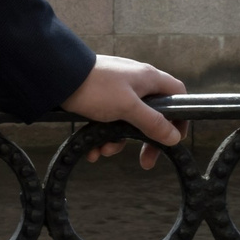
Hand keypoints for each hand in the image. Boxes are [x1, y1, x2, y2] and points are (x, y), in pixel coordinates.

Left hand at [62, 55, 186, 167]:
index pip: (177, 96)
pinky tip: (92, 149)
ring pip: (128, 123)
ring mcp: (118, 92)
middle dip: (147, 141)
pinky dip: (103, 136)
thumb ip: (152, 122)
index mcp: (149, 79)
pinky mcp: (101, 99)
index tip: (174, 139)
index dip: (180, 117)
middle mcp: (136, 84)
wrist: (58, 77)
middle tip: (146, 161)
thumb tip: (174, 137)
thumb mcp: (128, 108)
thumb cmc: (97, 88)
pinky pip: (110, 122)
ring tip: (103, 151)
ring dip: (118, 141)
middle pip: (153, 116)